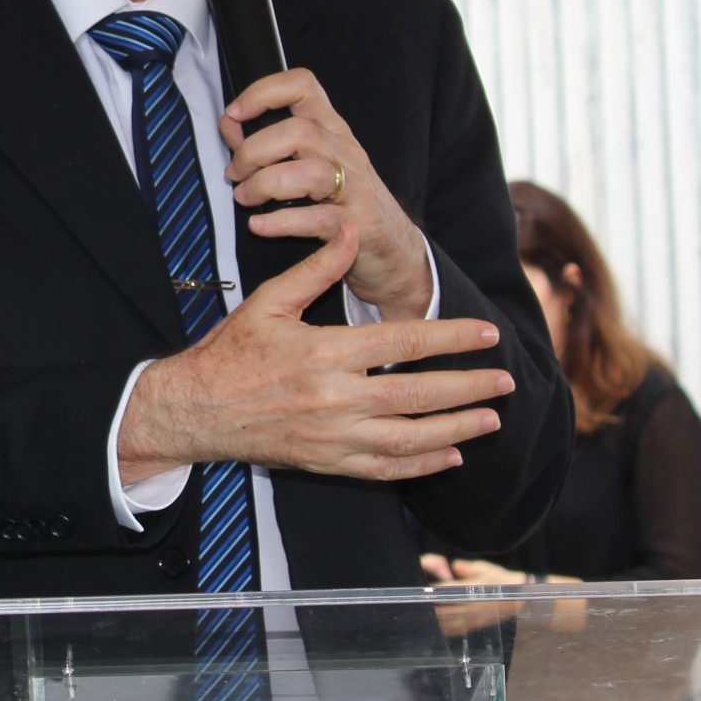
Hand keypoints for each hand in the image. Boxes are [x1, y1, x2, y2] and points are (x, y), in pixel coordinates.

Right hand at [119, 228, 512, 485]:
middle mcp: (335, 398)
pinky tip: (450, 454)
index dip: (452, 337)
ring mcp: (333, 435)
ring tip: (491, 419)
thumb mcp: (268, 302)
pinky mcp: (327, 462)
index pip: (405, 342)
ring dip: (457, 428)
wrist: (196, 409)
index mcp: (325, 352)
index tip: (487, 334)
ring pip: (411, 438)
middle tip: (505, 380)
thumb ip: (315, 269)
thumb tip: (350, 231)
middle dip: (469, 387)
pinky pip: (386, 469)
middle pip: (419, 394)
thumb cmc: (231, 352)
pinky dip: (423, 465)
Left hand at [221, 68, 431, 317]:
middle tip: (236, 173)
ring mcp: (356, 188)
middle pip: (298, 132)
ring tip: (246, 198)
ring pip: (309, 173)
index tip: (235, 113)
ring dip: (264, 185)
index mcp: (332, 130)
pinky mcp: (357, 225)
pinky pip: (316, 219)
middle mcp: (346, 152)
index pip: (303, 86)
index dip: (264, 92)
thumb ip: (264, 143)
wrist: (393, 249)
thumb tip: (228, 122)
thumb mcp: (308, 164)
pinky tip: (259, 225)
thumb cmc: (344, 201)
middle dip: (254, 151)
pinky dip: (280, 222)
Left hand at [419, 554, 586, 634]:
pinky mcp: (473, 627)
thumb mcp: (485, 569)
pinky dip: (442, 628)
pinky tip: (436, 623)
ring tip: (423, 612)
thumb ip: (466, 567)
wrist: (523, 602)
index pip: (443, 590)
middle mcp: (469, 607)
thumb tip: (453, 565)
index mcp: (470, 590)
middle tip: (416, 602)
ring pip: (444, 623)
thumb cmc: (504, 582)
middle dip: (427, 606)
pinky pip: (453, 630)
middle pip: (439, 610)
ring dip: (433, 618)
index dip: (430, 590)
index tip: (420, 589)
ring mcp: (471, 619)